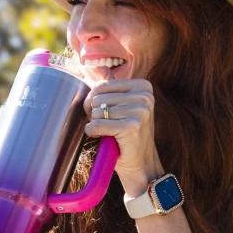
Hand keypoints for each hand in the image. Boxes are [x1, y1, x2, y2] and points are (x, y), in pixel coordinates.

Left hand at [84, 78, 163, 195]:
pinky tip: (106, 139)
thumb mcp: (122, 107)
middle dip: (95, 114)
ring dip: (97, 125)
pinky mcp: (131, 126)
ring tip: (110, 133)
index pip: (102, 85)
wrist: (141, 165)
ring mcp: (140, 111)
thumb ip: (109, 88)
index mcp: (143, 86)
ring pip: (96, 112)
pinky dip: (94, 133)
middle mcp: (145, 96)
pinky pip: (96, 125)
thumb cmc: (127, 135)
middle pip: (98, 98)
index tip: (106, 115)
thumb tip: (87, 66)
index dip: (95, 101)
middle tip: (107, 127)